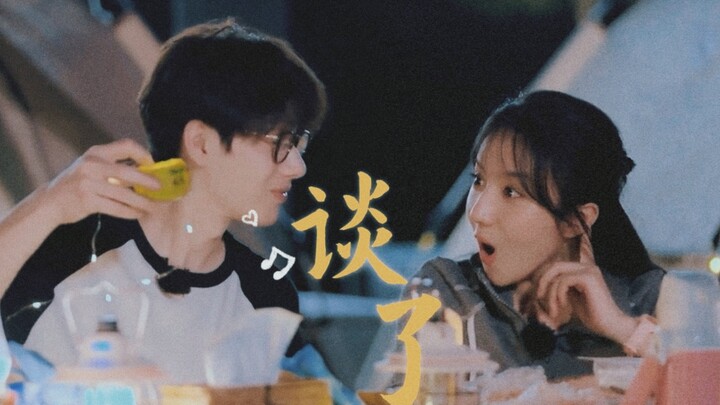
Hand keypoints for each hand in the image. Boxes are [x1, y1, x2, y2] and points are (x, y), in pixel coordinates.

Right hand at [44, 138, 160, 223]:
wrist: (50, 201)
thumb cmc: (77, 183)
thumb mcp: (92, 166)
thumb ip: (113, 164)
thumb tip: (145, 167)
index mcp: (96, 152)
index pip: (126, 145)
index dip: (143, 154)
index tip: (153, 165)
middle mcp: (92, 165)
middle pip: (127, 172)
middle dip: (147, 180)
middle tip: (160, 187)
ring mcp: (88, 183)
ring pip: (123, 194)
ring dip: (141, 201)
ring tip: (153, 206)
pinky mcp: (87, 201)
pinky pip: (116, 207)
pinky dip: (129, 212)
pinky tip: (139, 214)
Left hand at [533, 233, 635, 342]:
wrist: (611, 326)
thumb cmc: (592, 316)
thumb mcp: (571, 298)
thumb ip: (560, 288)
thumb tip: (542, 283)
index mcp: (582, 270)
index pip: (556, 266)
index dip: (544, 278)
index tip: (539, 296)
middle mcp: (586, 267)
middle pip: (554, 265)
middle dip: (543, 281)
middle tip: (538, 297)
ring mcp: (589, 270)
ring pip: (557, 274)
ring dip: (550, 294)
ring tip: (553, 310)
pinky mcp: (589, 278)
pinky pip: (563, 281)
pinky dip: (558, 294)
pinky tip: (563, 305)